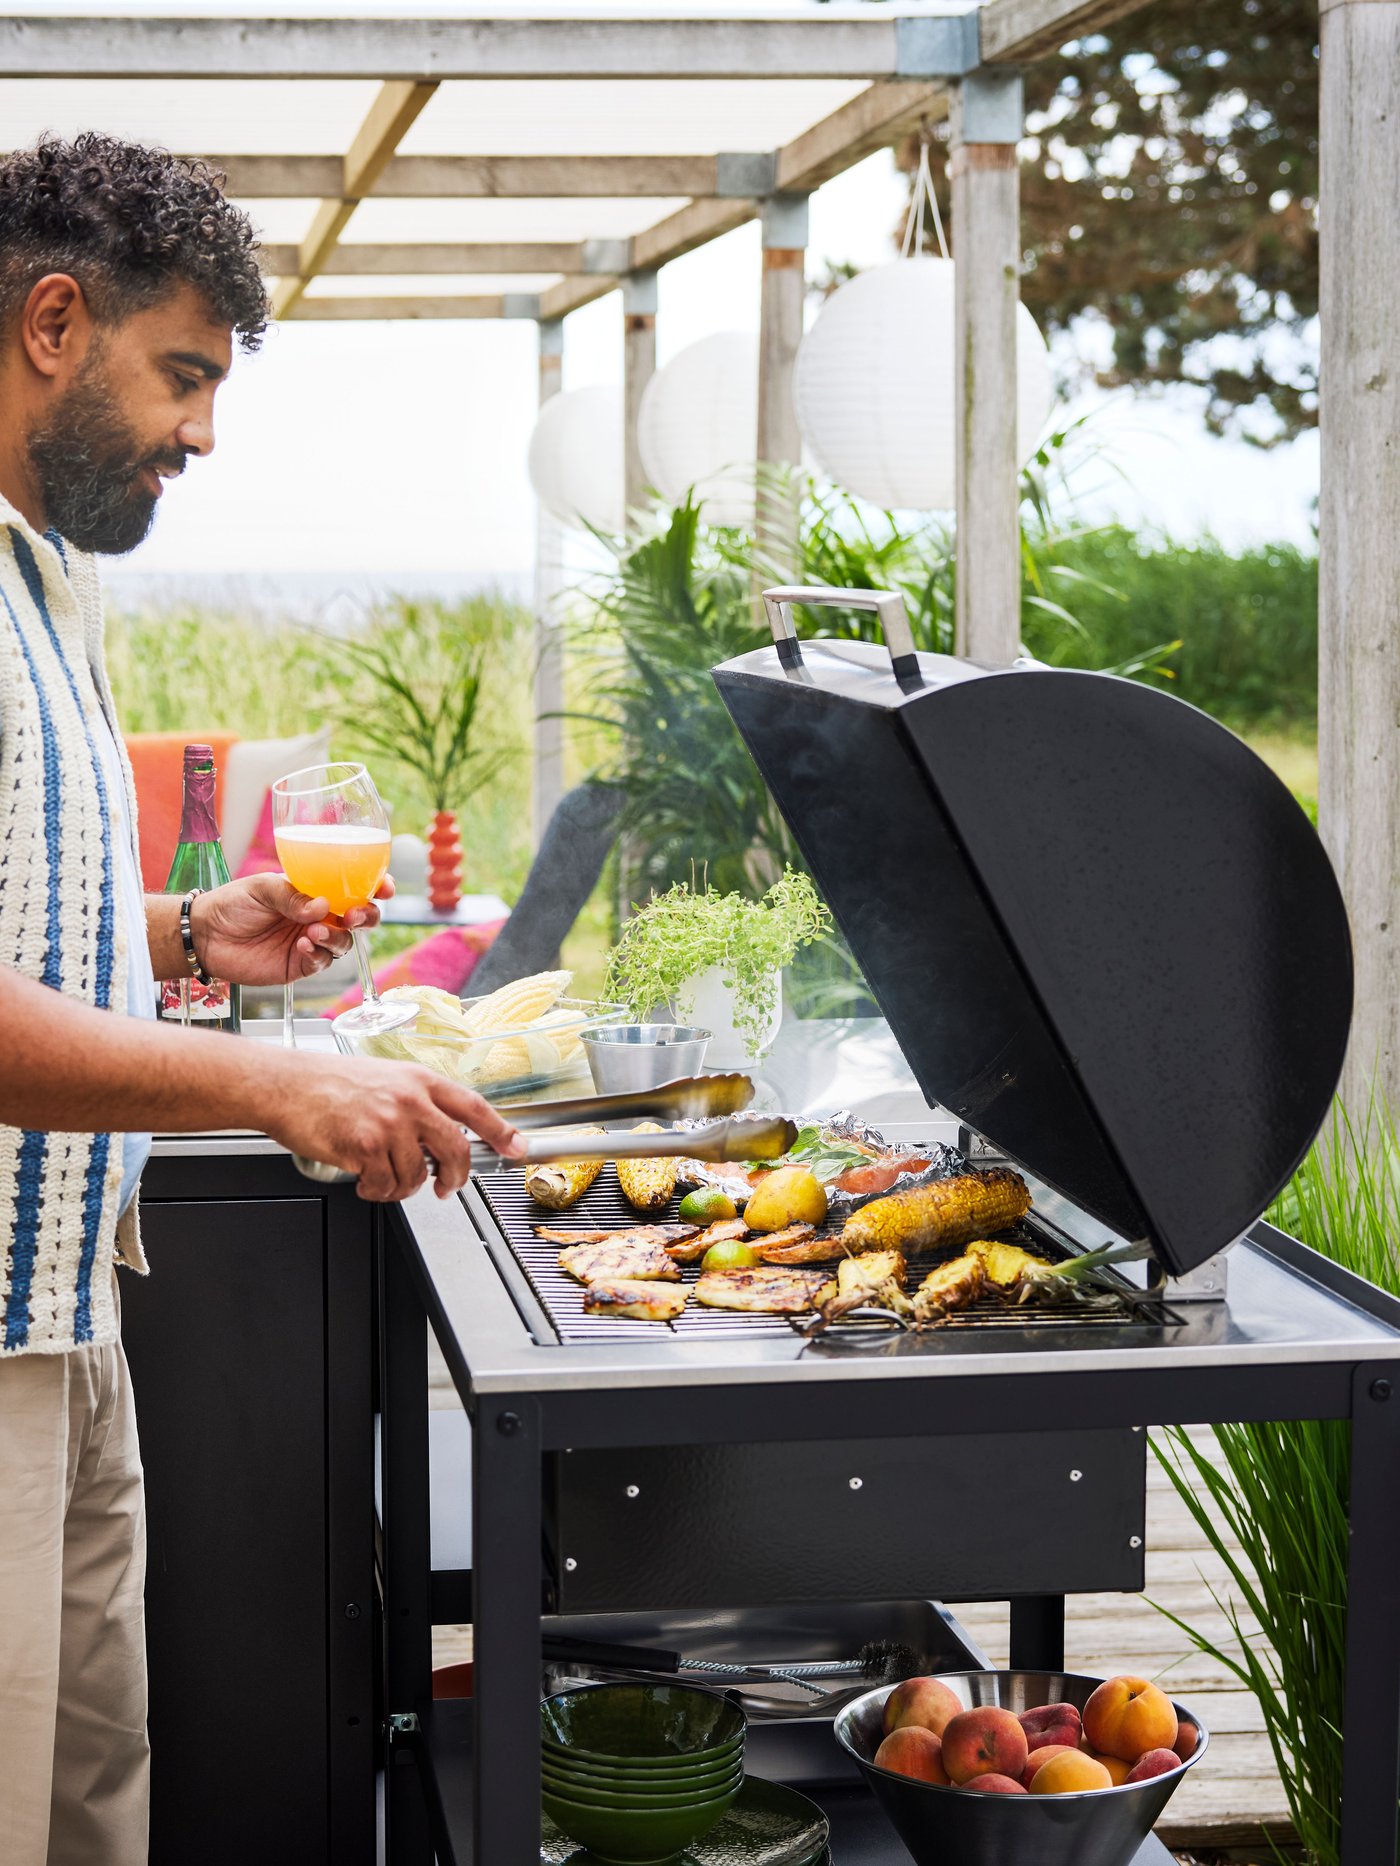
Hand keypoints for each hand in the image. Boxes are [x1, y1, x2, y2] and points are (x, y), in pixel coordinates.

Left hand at [190, 873, 394, 986]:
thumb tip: (322, 907)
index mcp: (315, 891)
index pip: (353, 888)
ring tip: (312, 932)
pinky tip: (301, 946)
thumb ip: (291, 895)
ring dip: (336, 937)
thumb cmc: (232, 904)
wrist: (205, 936)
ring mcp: (312, 941)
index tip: (384, 887)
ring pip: (344, 942)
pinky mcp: (300, 965)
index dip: (375, 887)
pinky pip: (322, 962)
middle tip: (354, 915)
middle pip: (360, 918)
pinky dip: (318, 954)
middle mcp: (320, 916)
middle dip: (367, 917)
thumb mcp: (262, 888)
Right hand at [264, 1052, 524, 1201]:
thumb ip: (417, 1102)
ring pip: (416, 1175)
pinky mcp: (365, 1146)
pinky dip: (375, 1190)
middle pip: (455, 1149)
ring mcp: (389, 1123)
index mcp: (419, 1080)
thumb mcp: (385, 1078)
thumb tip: (441, 1137)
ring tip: (381, 1175)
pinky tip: (362, 1178)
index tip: (517, 1148)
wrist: (284, 1085)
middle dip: (456, 1176)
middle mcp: (410, 1099)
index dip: (500, 1130)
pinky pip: (385, 1186)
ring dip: (401, 1186)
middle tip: (446, 1186)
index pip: (473, 1107)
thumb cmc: (327, 1082)